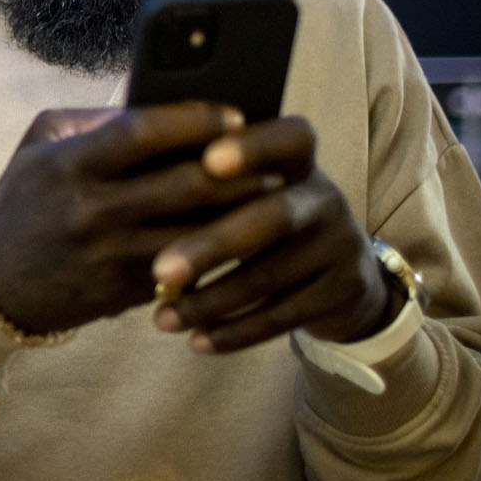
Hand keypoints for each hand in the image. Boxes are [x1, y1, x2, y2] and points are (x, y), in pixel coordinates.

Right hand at [0, 102, 285, 335]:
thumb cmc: (24, 197)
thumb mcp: (41, 144)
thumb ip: (97, 119)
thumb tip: (163, 100)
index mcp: (69, 164)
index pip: (145, 131)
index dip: (197, 118)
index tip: (236, 114)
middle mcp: (91, 210)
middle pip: (187, 184)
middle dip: (239, 169)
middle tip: (274, 157)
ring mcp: (110, 256)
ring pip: (197, 232)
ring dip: (241, 214)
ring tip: (270, 194)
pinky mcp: (123, 292)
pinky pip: (187, 267)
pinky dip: (218, 251)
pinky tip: (243, 235)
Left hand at [150, 116, 400, 351]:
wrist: (340, 271)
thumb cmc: (261, 215)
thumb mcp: (250, 188)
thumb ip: (208, 179)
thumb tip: (136, 183)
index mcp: (298, 160)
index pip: (289, 138)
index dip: (255, 148)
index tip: (208, 161)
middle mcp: (325, 196)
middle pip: (274, 216)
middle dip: (213, 245)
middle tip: (160, 271)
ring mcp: (340, 245)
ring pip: (271, 275)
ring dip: (211, 301)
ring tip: (162, 319)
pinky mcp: (343, 291)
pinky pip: (284, 316)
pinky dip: (236, 332)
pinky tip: (196, 341)